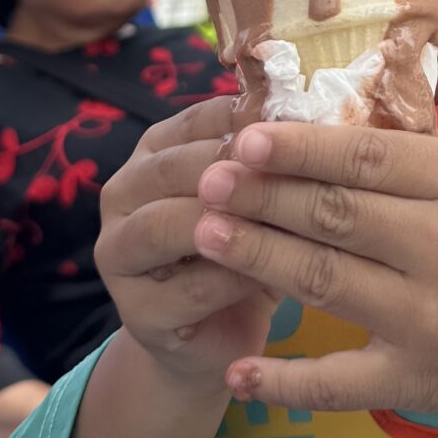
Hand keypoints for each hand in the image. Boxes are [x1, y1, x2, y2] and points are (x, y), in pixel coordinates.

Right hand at [94, 96, 281, 393]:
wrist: (220, 331)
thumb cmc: (251, 244)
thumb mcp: (264, 191)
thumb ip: (273, 154)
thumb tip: (319, 106)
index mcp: (156, 150)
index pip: (199, 119)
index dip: (253, 121)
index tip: (307, 126)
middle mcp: (124, 193)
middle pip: (174, 168)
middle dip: (236, 168)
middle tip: (296, 171)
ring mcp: (119, 254)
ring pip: (165, 226)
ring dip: (228, 222)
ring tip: (286, 222)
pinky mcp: (137, 310)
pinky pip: (187, 289)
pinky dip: (235, 278)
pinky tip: (279, 274)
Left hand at [194, 121, 437, 437]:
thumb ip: (420, 168)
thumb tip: (325, 143)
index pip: (365, 158)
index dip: (297, 148)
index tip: (244, 138)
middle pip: (332, 214)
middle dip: (259, 195)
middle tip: (205, 180)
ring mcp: (429, 319)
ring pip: (320, 280)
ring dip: (255, 256)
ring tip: (204, 235)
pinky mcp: (418, 381)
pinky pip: (336, 383)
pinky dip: (282, 379)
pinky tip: (237, 368)